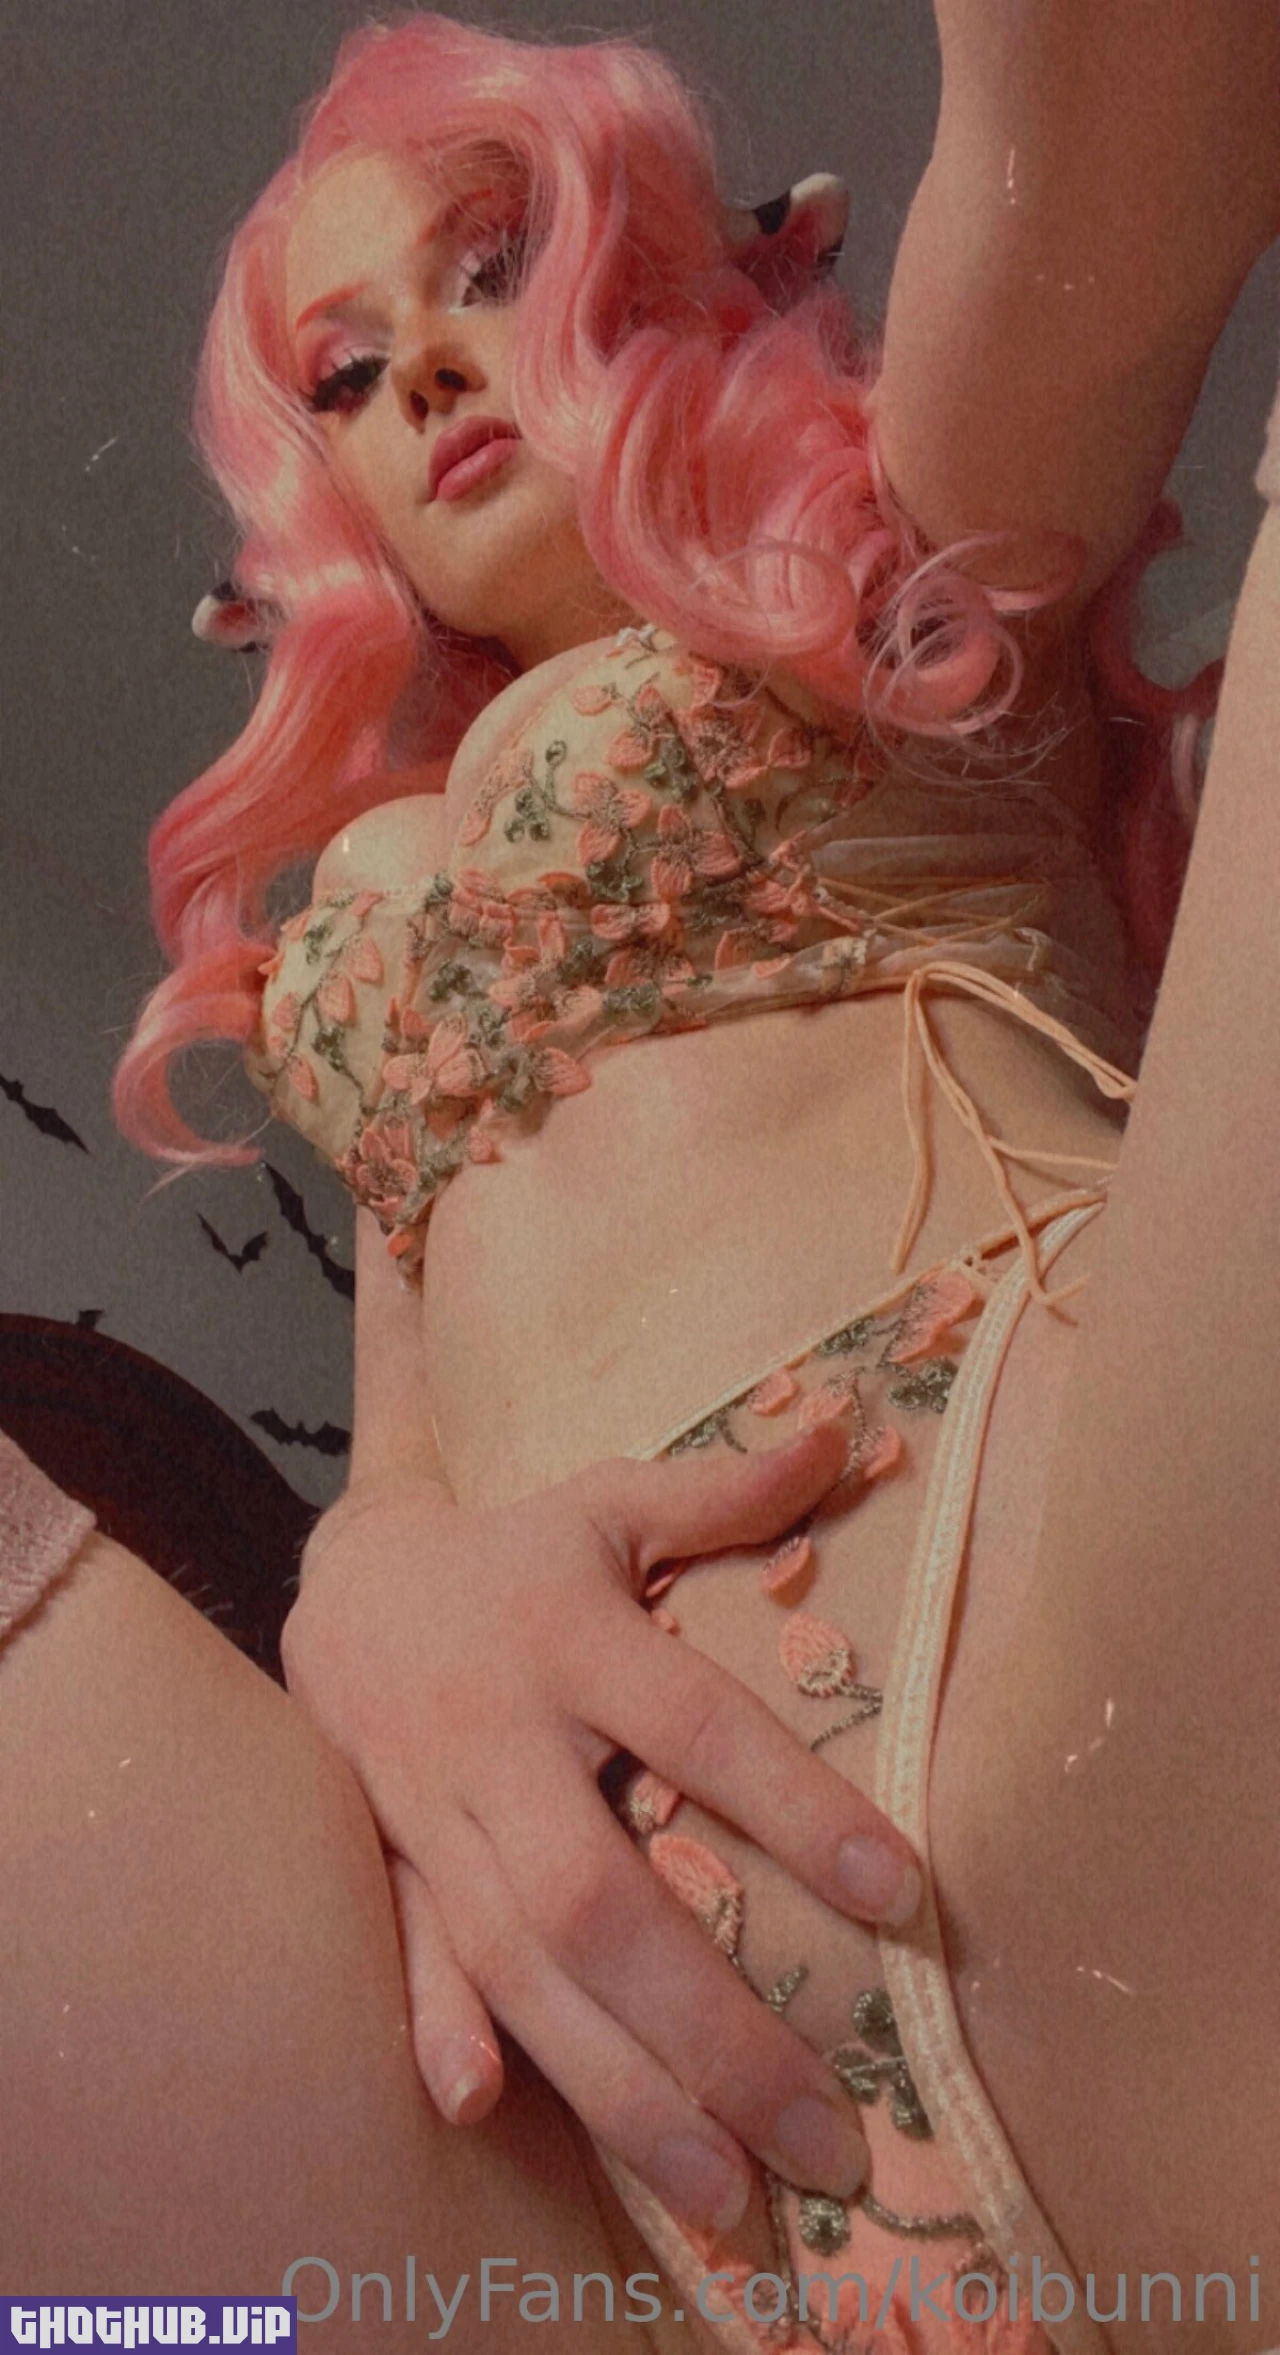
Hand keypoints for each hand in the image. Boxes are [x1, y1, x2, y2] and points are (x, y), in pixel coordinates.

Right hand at [281, 1427, 920, 2234]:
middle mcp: (497, 1736)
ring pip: (519, 1966)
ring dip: (620, 2087)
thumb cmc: (514, 1555)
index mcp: (567, 1638)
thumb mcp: (606, 1505)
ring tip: (732, 2195)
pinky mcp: (387, 1863)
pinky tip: (490, 2113)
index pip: (695, 1729)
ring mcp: (431, 1812)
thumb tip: (851, 1434)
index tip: (904, 1895)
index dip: (794, 1807)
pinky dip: (444, 2030)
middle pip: (600, 1897)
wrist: (342, 1581)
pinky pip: (409, 1957)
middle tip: (832, 2136)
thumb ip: (722, 1490)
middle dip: (711, 2026)